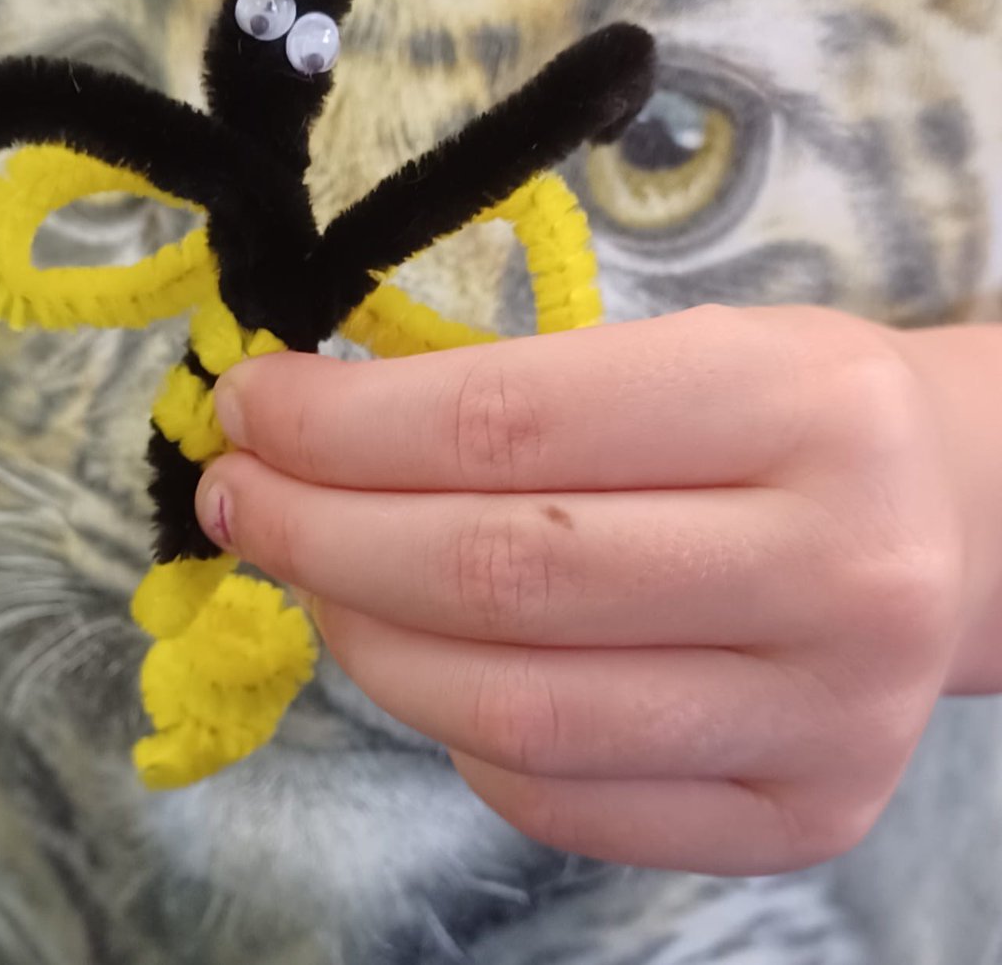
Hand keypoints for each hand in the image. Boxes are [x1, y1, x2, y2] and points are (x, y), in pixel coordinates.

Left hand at [195, 304, 1001, 874]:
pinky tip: (424, 663)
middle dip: (320, 534)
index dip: (342, 425)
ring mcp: (822, 720)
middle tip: (242, 500)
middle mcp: (832, 571)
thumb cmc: (792, 416)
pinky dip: (452, 731)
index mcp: (798, 406)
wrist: (952, 528)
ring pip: (511, 711)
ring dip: (363, 640)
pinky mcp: (801, 819)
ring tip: (309, 577)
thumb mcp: (683, 353)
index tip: (252, 409)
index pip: (507, 423)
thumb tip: (310, 437)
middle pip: (496, 574)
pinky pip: (560, 801)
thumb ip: (510, 399)